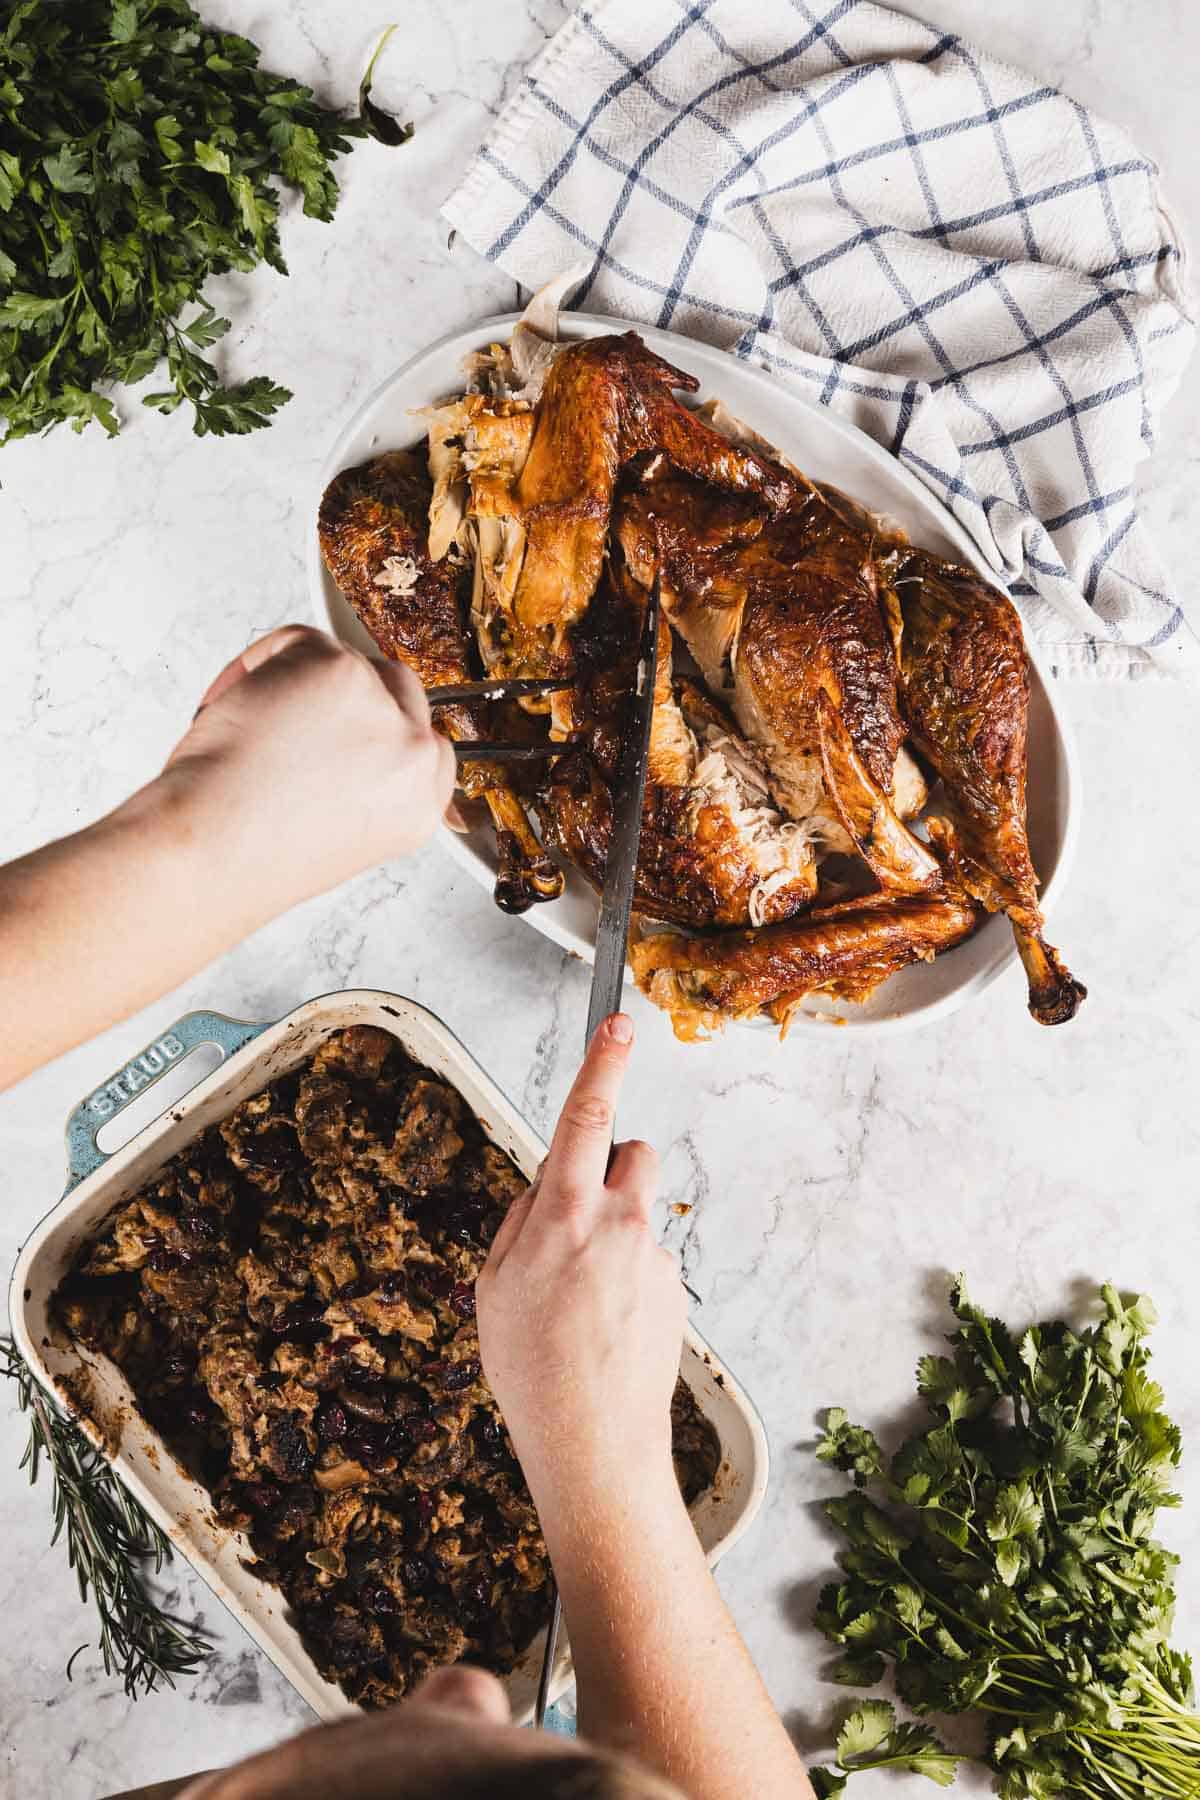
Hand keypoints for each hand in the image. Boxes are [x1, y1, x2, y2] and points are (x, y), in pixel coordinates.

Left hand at [159, 625, 454, 920]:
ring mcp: (383, 710)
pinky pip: (297, 641)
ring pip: (345, 662)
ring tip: (251, 728)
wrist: (215, 850)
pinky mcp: (340, 670)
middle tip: (287, 720)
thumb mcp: (334, 839)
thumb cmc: (249, 856)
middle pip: (395, 689)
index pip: (423, 743)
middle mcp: (413, 758)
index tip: (342, 731)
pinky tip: (231, 706)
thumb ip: (358, 790)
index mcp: (418, 806)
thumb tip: (333, 747)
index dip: (379, 728)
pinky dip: (256, 664)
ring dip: (295, 682)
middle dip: (343, 695)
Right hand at [476, 1014, 684, 1513]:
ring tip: (583, 1296)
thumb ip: (521, 1220)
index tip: (618, 1024)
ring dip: (618, 1229)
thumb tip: (546, 1189)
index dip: (601, 1064)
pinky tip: (604, 1327)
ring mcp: (654, 1257)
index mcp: (565, 1213)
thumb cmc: (531, 1366)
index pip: (586, 1117)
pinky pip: (648, 1259)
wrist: (593, 1441)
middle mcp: (620, 1223)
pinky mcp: (676, 1289)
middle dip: (610, 1168)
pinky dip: (628, 1279)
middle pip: (632, 1154)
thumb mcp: (493, 1284)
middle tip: (577, 1220)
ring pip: (640, 1211)